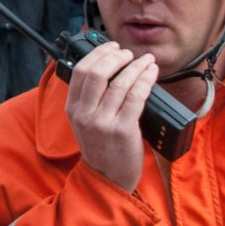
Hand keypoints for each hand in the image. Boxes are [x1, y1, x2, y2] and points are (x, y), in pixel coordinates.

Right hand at [64, 40, 157, 192]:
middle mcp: (84, 114)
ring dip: (136, 66)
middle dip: (116, 57)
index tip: (112, 47)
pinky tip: (152, 73)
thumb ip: (91, 99)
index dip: (98, 54)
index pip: (80, 71)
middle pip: (97, 73)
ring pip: (120, 83)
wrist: (109, 179)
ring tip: (146, 60)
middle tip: (130, 53)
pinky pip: (136, 97)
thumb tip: (109, 67)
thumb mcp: (86, 122)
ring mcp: (103, 122)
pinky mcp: (123, 129)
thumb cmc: (103, 148)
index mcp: (72, 109)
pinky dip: (146, 80)